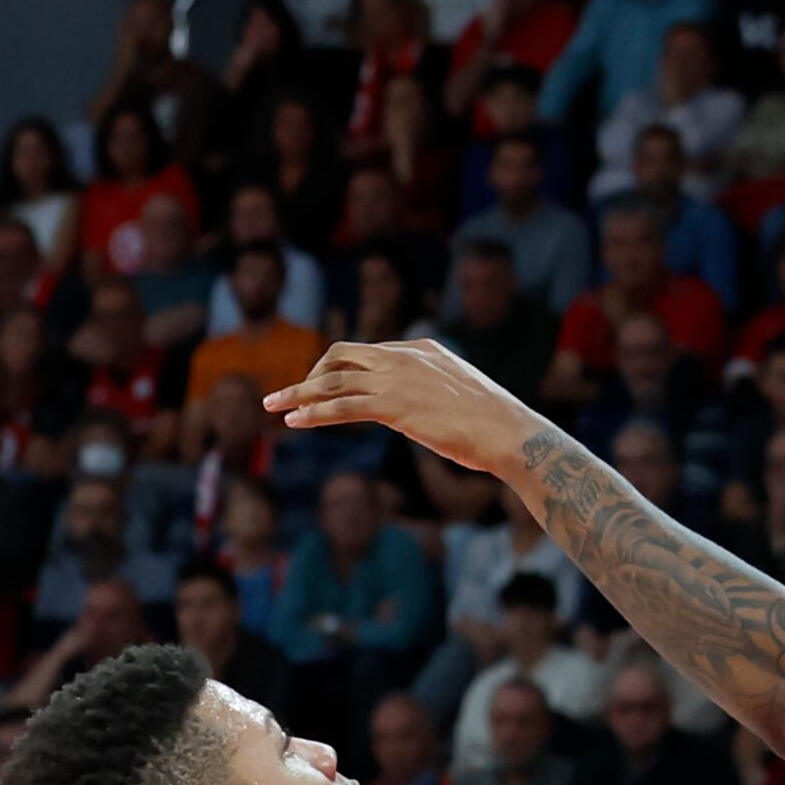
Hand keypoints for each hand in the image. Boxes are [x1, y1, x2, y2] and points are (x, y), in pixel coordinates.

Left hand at [264, 339, 545, 476]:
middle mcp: (404, 357)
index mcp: (423, 350)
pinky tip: (293, 421)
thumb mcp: (466, 398)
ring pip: (332, 379)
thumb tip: (436, 412)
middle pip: (341, 355)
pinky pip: (340, 405)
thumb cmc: (498, 425)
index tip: (326, 387)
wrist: (511, 434)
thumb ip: (441, 395)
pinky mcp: (392, 405)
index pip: (369, 351)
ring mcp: (397, 379)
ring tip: (272, 405)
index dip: (341, 369)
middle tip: (296, 396)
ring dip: (298, 392)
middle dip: (313, 374)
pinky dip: (312, 412)